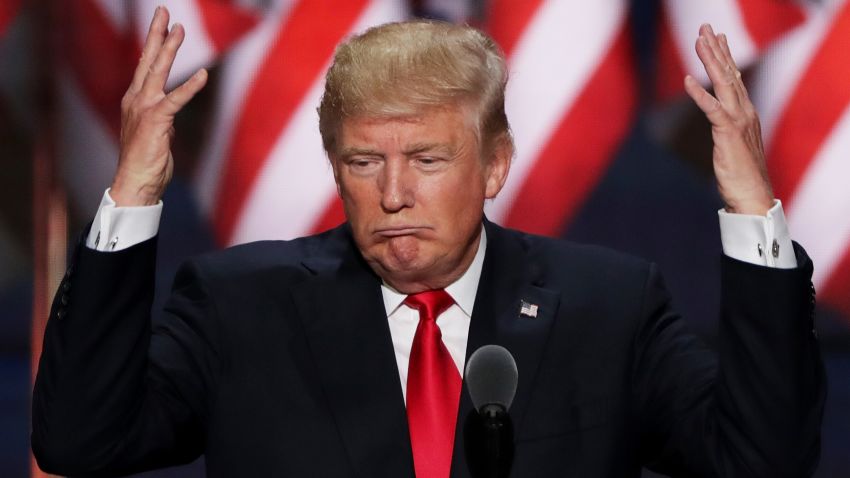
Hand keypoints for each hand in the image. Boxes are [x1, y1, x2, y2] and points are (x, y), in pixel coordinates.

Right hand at [110, 6, 207, 205]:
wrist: (136, 182)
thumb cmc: (146, 162)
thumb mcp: (155, 133)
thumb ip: (161, 118)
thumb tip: (169, 114)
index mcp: (134, 100)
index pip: (144, 65)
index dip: (153, 43)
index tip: (160, 23)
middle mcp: (136, 99)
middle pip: (148, 59)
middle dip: (157, 34)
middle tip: (164, 10)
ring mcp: (144, 108)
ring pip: (158, 72)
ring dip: (170, 49)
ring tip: (180, 29)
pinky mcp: (156, 121)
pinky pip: (176, 100)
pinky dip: (190, 87)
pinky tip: (203, 75)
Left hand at [684, 24, 773, 215]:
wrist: (752, 194)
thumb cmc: (741, 172)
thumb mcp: (733, 143)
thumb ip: (727, 127)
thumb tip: (720, 120)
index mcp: (746, 112)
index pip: (735, 78)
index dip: (725, 57)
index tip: (718, 38)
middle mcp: (745, 111)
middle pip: (729, 73)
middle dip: (716, 49)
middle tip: (706, 28)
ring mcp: (739, 120)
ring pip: (723, 83)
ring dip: (711, 60)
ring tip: (700, 41)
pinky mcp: (728, 133)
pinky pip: (712, 109)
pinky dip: (699, 94)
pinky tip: (687, 80)